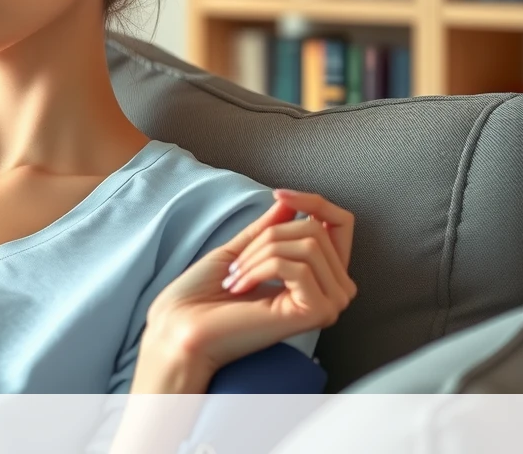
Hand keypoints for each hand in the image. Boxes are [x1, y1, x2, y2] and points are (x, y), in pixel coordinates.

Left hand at [142, 189, 356, 376]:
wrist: (182, 327)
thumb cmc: (203, 295)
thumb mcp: (241, 249)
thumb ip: (270, 227)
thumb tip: (290, 201)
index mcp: (318, 275)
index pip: (340, 223)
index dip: (313, 202)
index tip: (278, 194)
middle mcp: (333, 290)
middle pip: (317, 230)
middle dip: (267, 237)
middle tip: (237, 264)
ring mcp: (329, 303)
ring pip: (307, 244)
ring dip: (258, 253)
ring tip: (236, 276)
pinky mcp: (317, 311)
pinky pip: (295, 266)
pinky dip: (259, 268)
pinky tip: (240, 288)